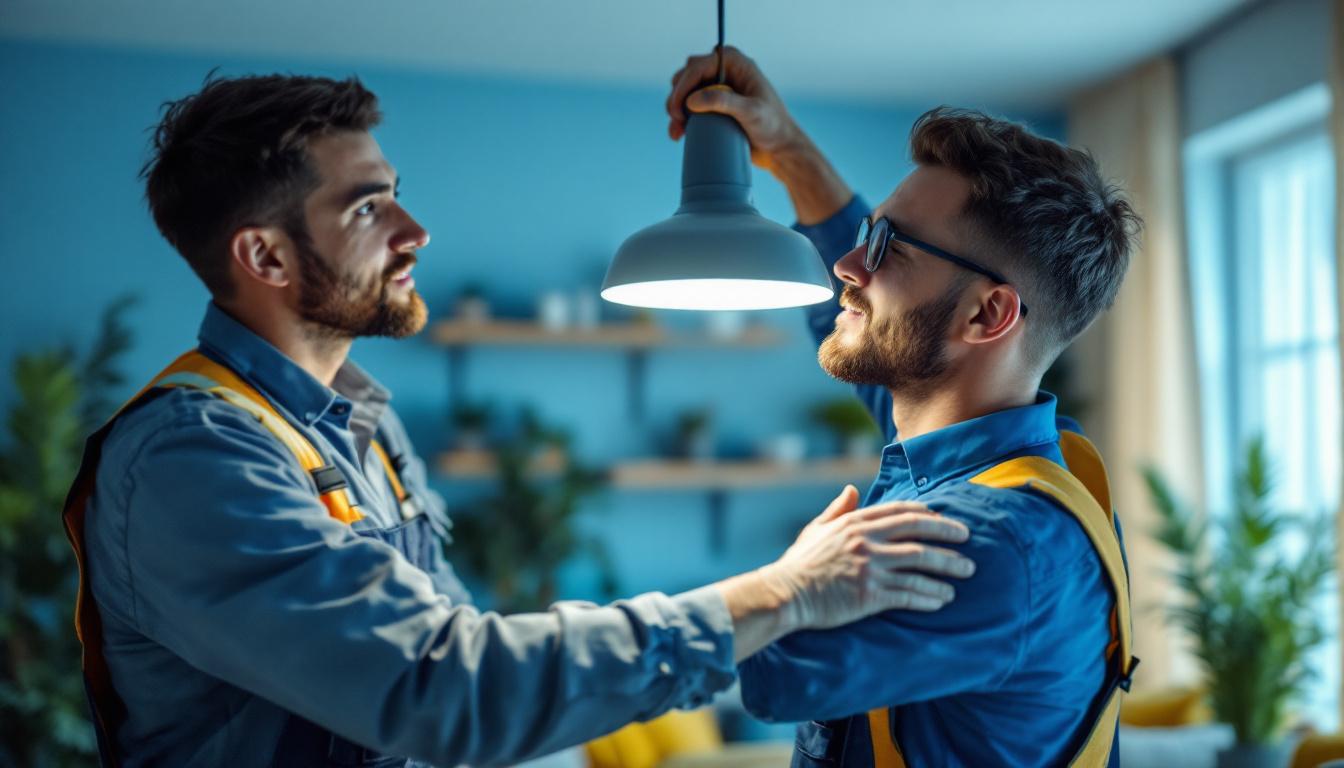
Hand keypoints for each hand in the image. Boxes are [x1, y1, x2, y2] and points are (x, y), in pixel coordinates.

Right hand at [665, 46, 803, 172]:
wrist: (779, 148)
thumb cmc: (772, 127)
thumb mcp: (751, 113)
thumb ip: (724, 102)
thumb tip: (692, 100)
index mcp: (735, 62)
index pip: (697, 66)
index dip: (683, 86)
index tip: (677, 110)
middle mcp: (724, 70)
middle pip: (686, 76)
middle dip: (677, 98)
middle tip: (677, 120)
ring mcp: (717, 87)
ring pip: (684, 91)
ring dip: (676, 110)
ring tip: (677, 132)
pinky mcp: (713, 105)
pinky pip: (688, 106)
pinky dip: (680, 119)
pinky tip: (678, 134)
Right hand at [762, 485, 975, 629]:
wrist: (785, 594)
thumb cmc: (798, 563)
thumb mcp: (815, 529)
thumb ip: (837, 509)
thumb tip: (851, 489)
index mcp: (854, 522)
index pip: (901, 511)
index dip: (927, 514)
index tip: (944, 519)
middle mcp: (866, 540)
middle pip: (918, 533)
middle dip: (948, 535)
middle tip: (967, 540)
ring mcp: (870, 567)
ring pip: (921, 563)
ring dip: (948, 567)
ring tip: (965, 572)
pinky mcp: (871, 595)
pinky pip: (910, 593)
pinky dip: (930, 595)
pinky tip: (943, 599)